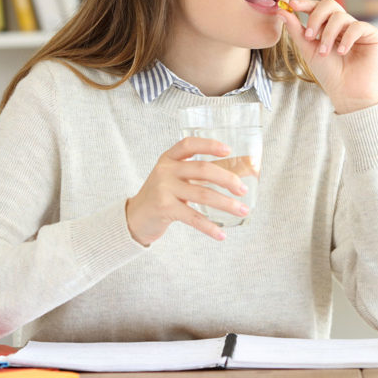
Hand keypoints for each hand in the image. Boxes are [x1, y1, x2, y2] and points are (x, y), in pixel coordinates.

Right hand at [125, 137, 248, 245]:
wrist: (135, 218)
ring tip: (242, 210)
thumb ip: (196, 173)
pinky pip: (193, 217)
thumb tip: (235, 175)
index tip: (228, 150)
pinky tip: (222, 234)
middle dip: (227, 179)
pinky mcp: (164, 208)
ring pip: (203, 194)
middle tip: (243, 190)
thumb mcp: (173, 177)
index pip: (189, 144)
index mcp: (169, 158)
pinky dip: (210, 227)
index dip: (209, 145)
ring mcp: (164, 188)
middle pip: (203, 169)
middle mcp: (165, 170)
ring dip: (226, 204)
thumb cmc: (162, 195)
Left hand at [278, 0, 377, 113]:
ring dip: (329, 34)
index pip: (316, 7)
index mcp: (326, 26)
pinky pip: (357, 26)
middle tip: (309, 36)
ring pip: (340, 16)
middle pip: (329, 4)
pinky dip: (347, 38)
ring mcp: (355, 28)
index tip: (291, 5)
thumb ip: (296, 30)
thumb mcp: (307, 49)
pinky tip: (341, 52)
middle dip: (316, 18)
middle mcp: (341, 24)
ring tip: (325, 52)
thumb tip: (281, 11)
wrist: (346, 90)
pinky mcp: (370, 34)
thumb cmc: (327, 72)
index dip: (305, 3)